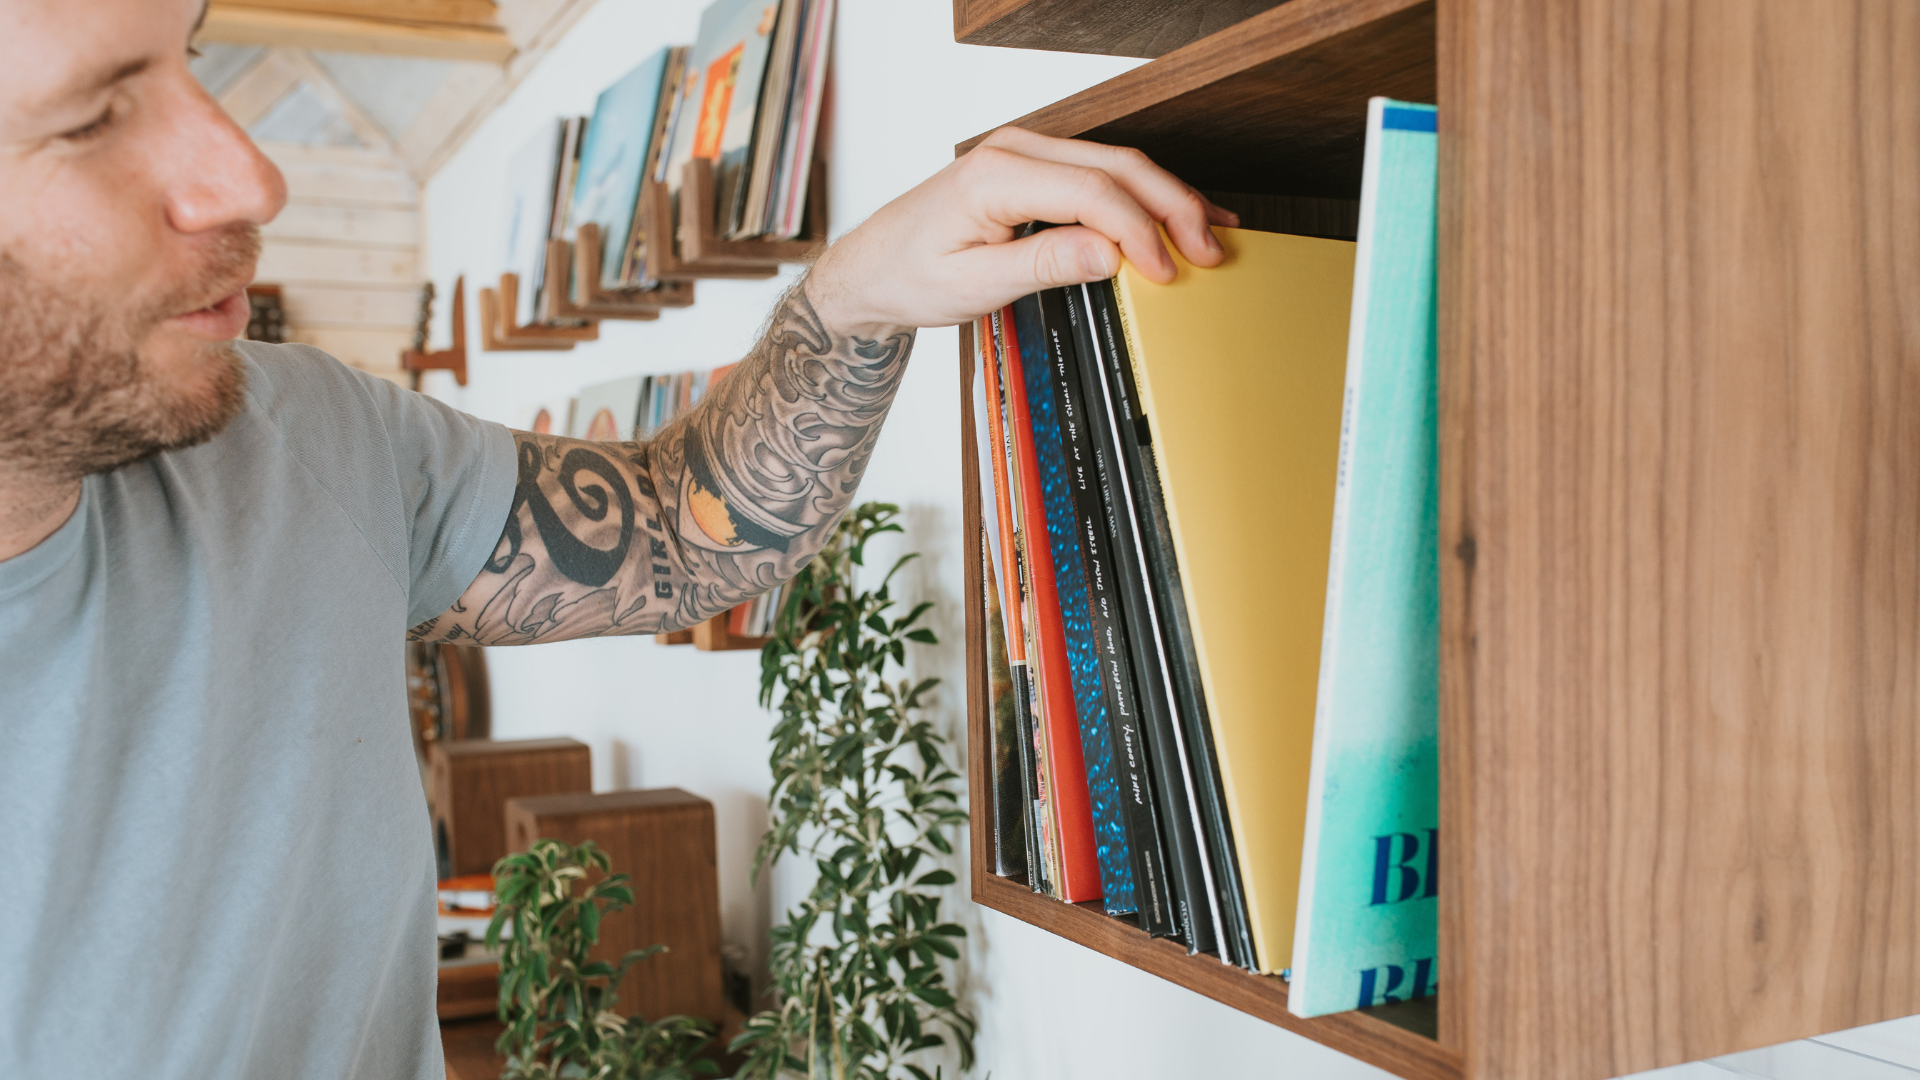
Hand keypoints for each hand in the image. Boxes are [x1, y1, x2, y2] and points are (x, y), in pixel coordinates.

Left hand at [806, 127, 1239, 331]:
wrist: (871, 269)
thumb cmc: (909, 276)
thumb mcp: (973, 285)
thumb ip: (1043, 265)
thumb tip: (1110, 255)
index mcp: (995, 174)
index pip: (1091, 192)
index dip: (1138, 232)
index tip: (1165, 273)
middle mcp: (1014, 151)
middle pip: (1117, 166)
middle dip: (1171, 208)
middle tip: (1209, 252)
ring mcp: (1025, 155)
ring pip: (1117, 165)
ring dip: (1167, 200)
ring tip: (1210, 236)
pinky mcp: (1034, 170)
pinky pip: (1099, 175)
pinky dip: (1141, 198)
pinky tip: (1174, 216)